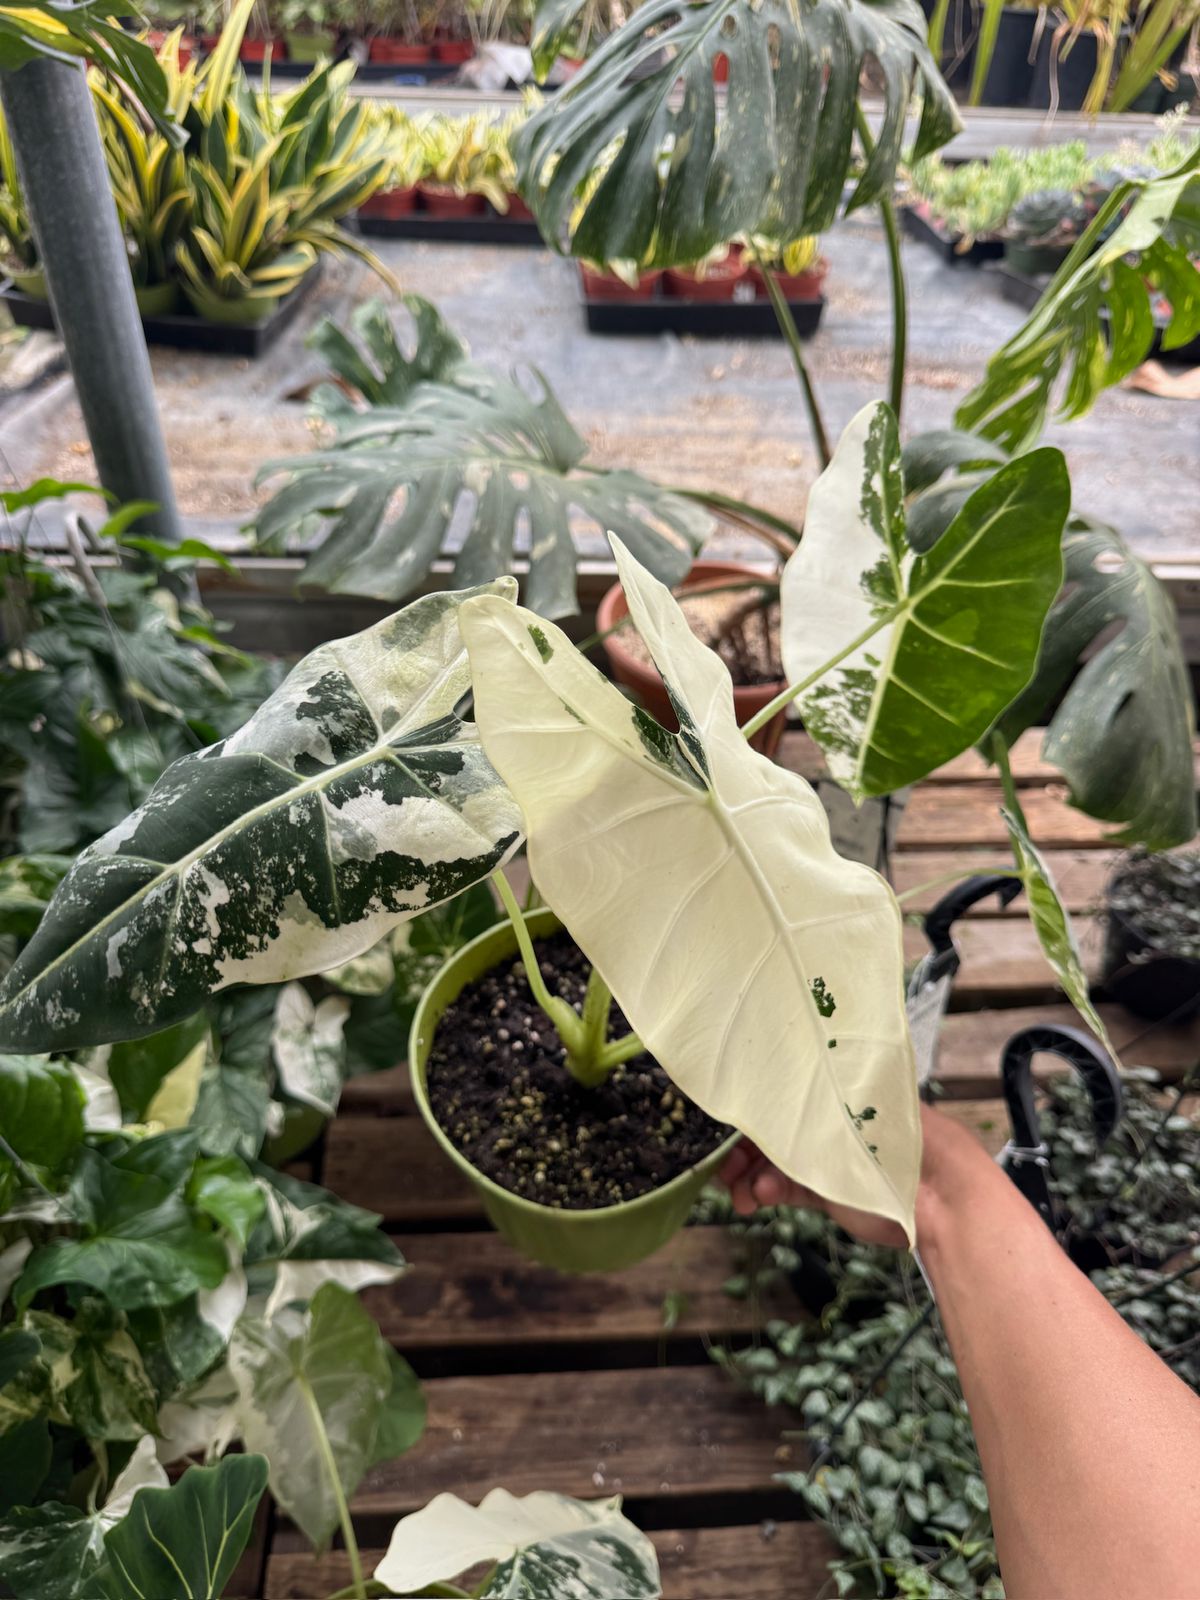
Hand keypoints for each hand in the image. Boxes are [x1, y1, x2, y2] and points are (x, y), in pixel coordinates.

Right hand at [720, 1104, 985, 1249]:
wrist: (937, 1196)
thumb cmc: (896, 1141)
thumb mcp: (844, 1113)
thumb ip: (799, 1107)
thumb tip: (754, 1097)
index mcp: (829, 1086)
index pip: (775, 1090)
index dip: (746, 1107)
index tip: (720, 1127)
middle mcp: (823, 1117)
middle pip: (768, 1127)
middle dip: (738, 1148)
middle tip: (720, 1171)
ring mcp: (824, 1154)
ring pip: (770, 1160)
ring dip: (748, 1175)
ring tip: (740, 1194)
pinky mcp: (827, 1190)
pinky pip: (784, 1186)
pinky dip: (765, 1192)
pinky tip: (756, 1200)